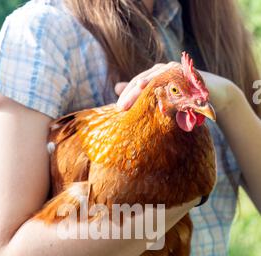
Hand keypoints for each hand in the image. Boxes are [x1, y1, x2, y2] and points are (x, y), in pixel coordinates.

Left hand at [115, 63, 238, 118]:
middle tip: (121, 108)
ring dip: (149, 84)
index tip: (117, 109)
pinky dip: (170, 86)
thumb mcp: (163, 97)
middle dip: (133, 94)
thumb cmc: (186, 97)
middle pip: (145, 80)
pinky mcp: (190, 74)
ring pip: (159, 77)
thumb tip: (116, 87)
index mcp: (156, 74)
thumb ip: (142, 92)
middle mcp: (165, 69)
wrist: (215, 95)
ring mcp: (178, 70)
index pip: (138, 83)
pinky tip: (162, 91)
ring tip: (139, 90)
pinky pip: (177, 81)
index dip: (127, 95)